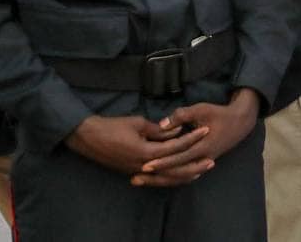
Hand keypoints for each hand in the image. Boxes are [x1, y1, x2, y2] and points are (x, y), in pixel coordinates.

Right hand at [64, 114, 210, 177]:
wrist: (89, 138)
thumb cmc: (112, 127)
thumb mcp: (137, 123)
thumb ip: (158, 130)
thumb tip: (175, 131)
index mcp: (147, 153)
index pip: (175, 147)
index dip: (192, 138)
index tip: (206, 130)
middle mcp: (144, 166)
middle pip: (175, 169)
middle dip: (194, 165)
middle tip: (211, 160)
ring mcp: (138, 171)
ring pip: (166, 178)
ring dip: (184, 175)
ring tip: (200, 171)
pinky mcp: (133, 172)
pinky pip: (156, 178)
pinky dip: (170, 177)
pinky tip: (178, 175)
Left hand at [136, 89, 260, 185]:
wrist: (239, 122)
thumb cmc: (219, 114)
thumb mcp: (201, 109)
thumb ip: (182, 116)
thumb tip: (163, 124)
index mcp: (202, 147)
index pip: (178, 158)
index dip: (161, 162)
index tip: (145, 165)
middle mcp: (202, 159)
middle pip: (176, 172)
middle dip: (156, 176)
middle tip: (135, 178)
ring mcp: (202, 162)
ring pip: (179, 176)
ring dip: (160, 179)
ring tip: (141, 180)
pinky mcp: (201, 162)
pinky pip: (184, 173)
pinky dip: (170, 176)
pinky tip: (157, 178)